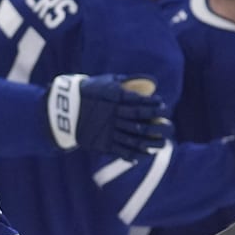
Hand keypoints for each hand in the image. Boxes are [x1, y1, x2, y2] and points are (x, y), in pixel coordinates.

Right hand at [48, 74, 173, 160]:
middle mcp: (114, 114)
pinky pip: (123, 150)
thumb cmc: (89, 92)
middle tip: (169, 125)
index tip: (162, 105)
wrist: (65, 109)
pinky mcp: (103, 143)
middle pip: (141, 119)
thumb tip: (150, 81)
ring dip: (151, 141)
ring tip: (162, 143)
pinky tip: (146, 153)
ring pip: (135, 137)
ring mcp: (109, 130)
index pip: (140, 102)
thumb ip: (128, 81)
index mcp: (115, 98)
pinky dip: (136, 154)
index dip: (153, 105)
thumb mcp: (107, 82)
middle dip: (157, 122)